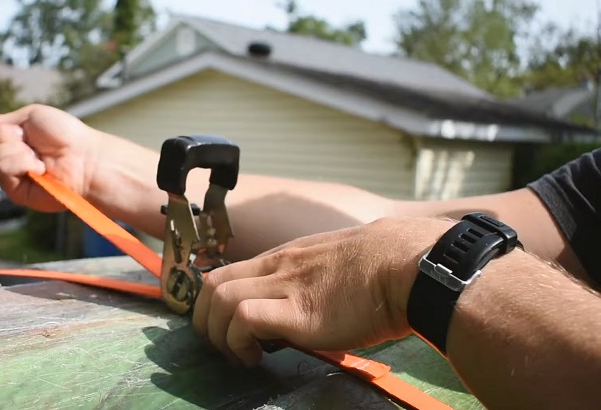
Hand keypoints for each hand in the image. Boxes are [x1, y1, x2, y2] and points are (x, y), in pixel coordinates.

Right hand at [0, 104, 100, 212]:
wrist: (86, 157)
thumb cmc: (65, 135)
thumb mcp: (29, 118)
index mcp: (6, 141)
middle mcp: (4, 160)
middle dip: (5, 136)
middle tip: (30, 140)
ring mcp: (8, 178)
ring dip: (16, 151)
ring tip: (38, 156)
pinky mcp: (16, 193)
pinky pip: (3, 170)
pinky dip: (22, 162)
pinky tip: (40, 167)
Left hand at [191, 217, 454, 365]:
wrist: (412, 266)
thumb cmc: (386, 268)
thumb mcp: (336, 264)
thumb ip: (312, 280)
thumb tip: (306, 308)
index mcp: (286, 257)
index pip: (227, 271)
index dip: (213, 303)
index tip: (224, 328)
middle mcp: (277, 267)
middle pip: (211, 284)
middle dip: (204, 320)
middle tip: (224, 345)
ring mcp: (285, 286)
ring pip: (218, 298)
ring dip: (217, 334)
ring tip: (240, 356)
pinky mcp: (298, 312)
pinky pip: (244, 319)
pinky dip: (237, 342)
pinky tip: (255, 358)